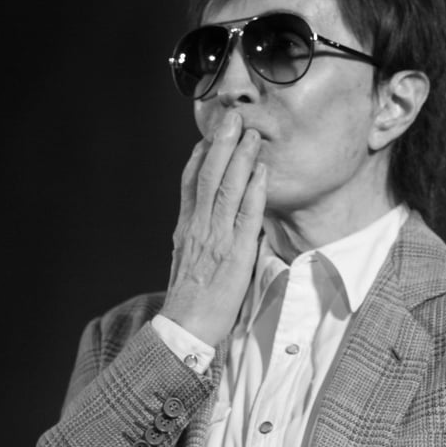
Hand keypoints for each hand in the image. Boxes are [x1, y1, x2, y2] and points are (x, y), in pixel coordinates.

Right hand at [160, 111, 266, 345]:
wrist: (184, 329)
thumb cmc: (189, 299)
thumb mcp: (185, 261)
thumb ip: (196, 237)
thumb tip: (205, 222)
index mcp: (186, 229)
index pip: (191, 184)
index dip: (200, 156)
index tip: (208, 135)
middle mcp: (198, 227)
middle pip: (208, 176)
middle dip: (220, 144)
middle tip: (231, 118)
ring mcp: (216, 237)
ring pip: (227, 188)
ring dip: (240, 158)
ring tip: (251, 134)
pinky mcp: (235, 252)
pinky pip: (246, 215)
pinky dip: (254, 190)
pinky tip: (261, 171)